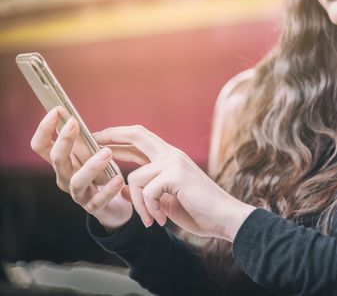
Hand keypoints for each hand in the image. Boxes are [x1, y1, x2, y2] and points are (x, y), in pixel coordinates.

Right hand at [31, 107, 132, 230]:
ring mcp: (79, 194)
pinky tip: (119, 179)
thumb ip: (82, 141)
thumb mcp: (91, 154)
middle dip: (64, 140)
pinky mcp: (95, 207)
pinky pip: (99, 199)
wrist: (114, 205)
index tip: (56, 110)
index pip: (41, 146)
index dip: (44, 129)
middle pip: (57, 160)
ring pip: (77, 181)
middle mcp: (65, 178)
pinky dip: (109, 189)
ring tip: (107, 152)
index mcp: (62, 163)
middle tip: (75, 123)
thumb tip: (72, 117)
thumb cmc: (101, 174)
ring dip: (91, 165)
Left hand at [94, 125, 255, 241]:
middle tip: (92, 142)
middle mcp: (173, 155)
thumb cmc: (200, 211)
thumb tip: (125, 190)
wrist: (225, 218)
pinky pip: (146, 191)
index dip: (120, 137)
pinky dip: (150, 209)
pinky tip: (161, 219)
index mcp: (171, 158)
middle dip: (112, 137)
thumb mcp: (168, 201)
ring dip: (138, 204)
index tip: (100, 138)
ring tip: (151, 219)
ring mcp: (175, 162)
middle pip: (137, 135)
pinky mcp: (176, 174)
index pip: (141, 140)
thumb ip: (149, 191)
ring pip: (135, 177)